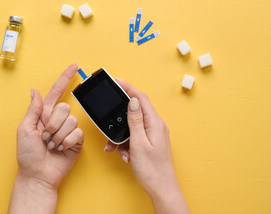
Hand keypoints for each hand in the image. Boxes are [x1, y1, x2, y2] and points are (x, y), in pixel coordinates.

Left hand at [9, 64, 82, 213]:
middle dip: (53, 125)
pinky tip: (60, 149)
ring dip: (58, 136)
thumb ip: (33, 109)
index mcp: (43, 114)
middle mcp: (57, 120)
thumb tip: (34, 91)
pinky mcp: (76, 140)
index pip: (56, 92)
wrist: (38, 174)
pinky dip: (66, 142)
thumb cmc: (27, 154)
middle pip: (65, 108)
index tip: (75, 66)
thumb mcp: (24, 129)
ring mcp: (67, 130)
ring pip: (71, 122)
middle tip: (45, 137)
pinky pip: (77, 133)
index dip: (65, 78)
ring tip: (51, 145)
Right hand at [105, 79, 189, 213]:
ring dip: (121, 136)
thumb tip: (132, 101)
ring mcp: (153, 134)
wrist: (161, 188)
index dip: (128, 88)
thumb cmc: (152, 169)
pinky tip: (123, 153)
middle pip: (135, 111)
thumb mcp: (139, 143)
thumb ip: (135, 121)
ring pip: (132, 126)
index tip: (117, 81)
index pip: (140, 98)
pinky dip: (126, 143)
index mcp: (155, 123)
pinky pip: (134, 136)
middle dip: (120, 118)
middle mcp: (156, 125)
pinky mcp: (149, 142)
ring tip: (117, 148)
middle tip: (109, 117)